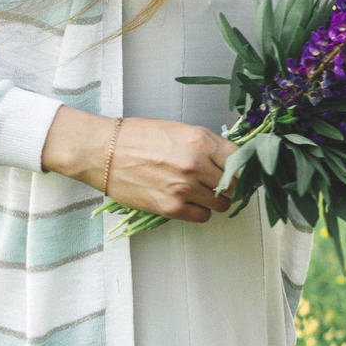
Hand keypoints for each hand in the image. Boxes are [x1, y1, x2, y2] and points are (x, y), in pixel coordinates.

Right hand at [42, 106, 237, 222]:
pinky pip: (203, 216)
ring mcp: (184, 187)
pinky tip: (190, 202)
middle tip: (223, 185)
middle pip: (235, 184)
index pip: (241, 160)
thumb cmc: (137, 136)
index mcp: (201, 140)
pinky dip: (201, 211)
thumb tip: (232, 160)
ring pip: (222, 203)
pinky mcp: (171, 207)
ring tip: (203, 193)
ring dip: (217, 200)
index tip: (244, 173)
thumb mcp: (179, 130)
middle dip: (232, 185)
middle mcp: (196, 164)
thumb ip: (207, 145)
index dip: (245, 168)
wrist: (101, 151)